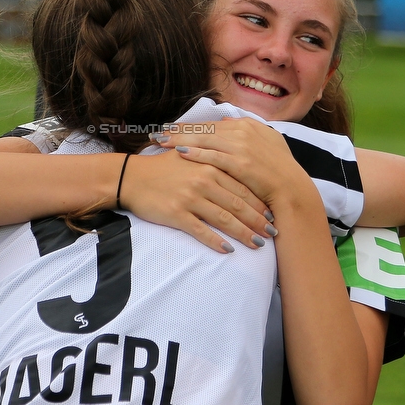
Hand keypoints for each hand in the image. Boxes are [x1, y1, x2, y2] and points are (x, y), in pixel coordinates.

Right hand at [119, 148, 271, 252]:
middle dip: (257, 220)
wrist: (131, 178)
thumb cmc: (162, 167)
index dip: (259, 201)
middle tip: (273, 232)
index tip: (273, 214)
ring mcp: (190, 197)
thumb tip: (239, 161)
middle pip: (238, 203)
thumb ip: (215, 157)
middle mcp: (203, 180)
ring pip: (224, 218)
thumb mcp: (190, 154)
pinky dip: (216, 241)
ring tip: (258, 244)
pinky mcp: (176, 213)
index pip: (242, 185)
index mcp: (210, 164)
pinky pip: (201, 231)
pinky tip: (228, 250)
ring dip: (243, 233)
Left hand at [154, 118, 313, 213]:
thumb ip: (247, 135)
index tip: (174, 129)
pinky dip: (195, 152)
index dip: (191, 126)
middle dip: (180, 131)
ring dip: (181, 139)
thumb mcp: (266, 144)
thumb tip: (228, 127)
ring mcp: (242, 146)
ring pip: (205, 139)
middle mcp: (244, 131)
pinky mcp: (240, 163)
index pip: (212, 123)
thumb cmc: (278, 171)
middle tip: (159, 134)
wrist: (292, 189)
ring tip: (162, 142)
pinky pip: (213, 155)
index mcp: (248, 125)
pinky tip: (179, 152)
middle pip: (204, 128)